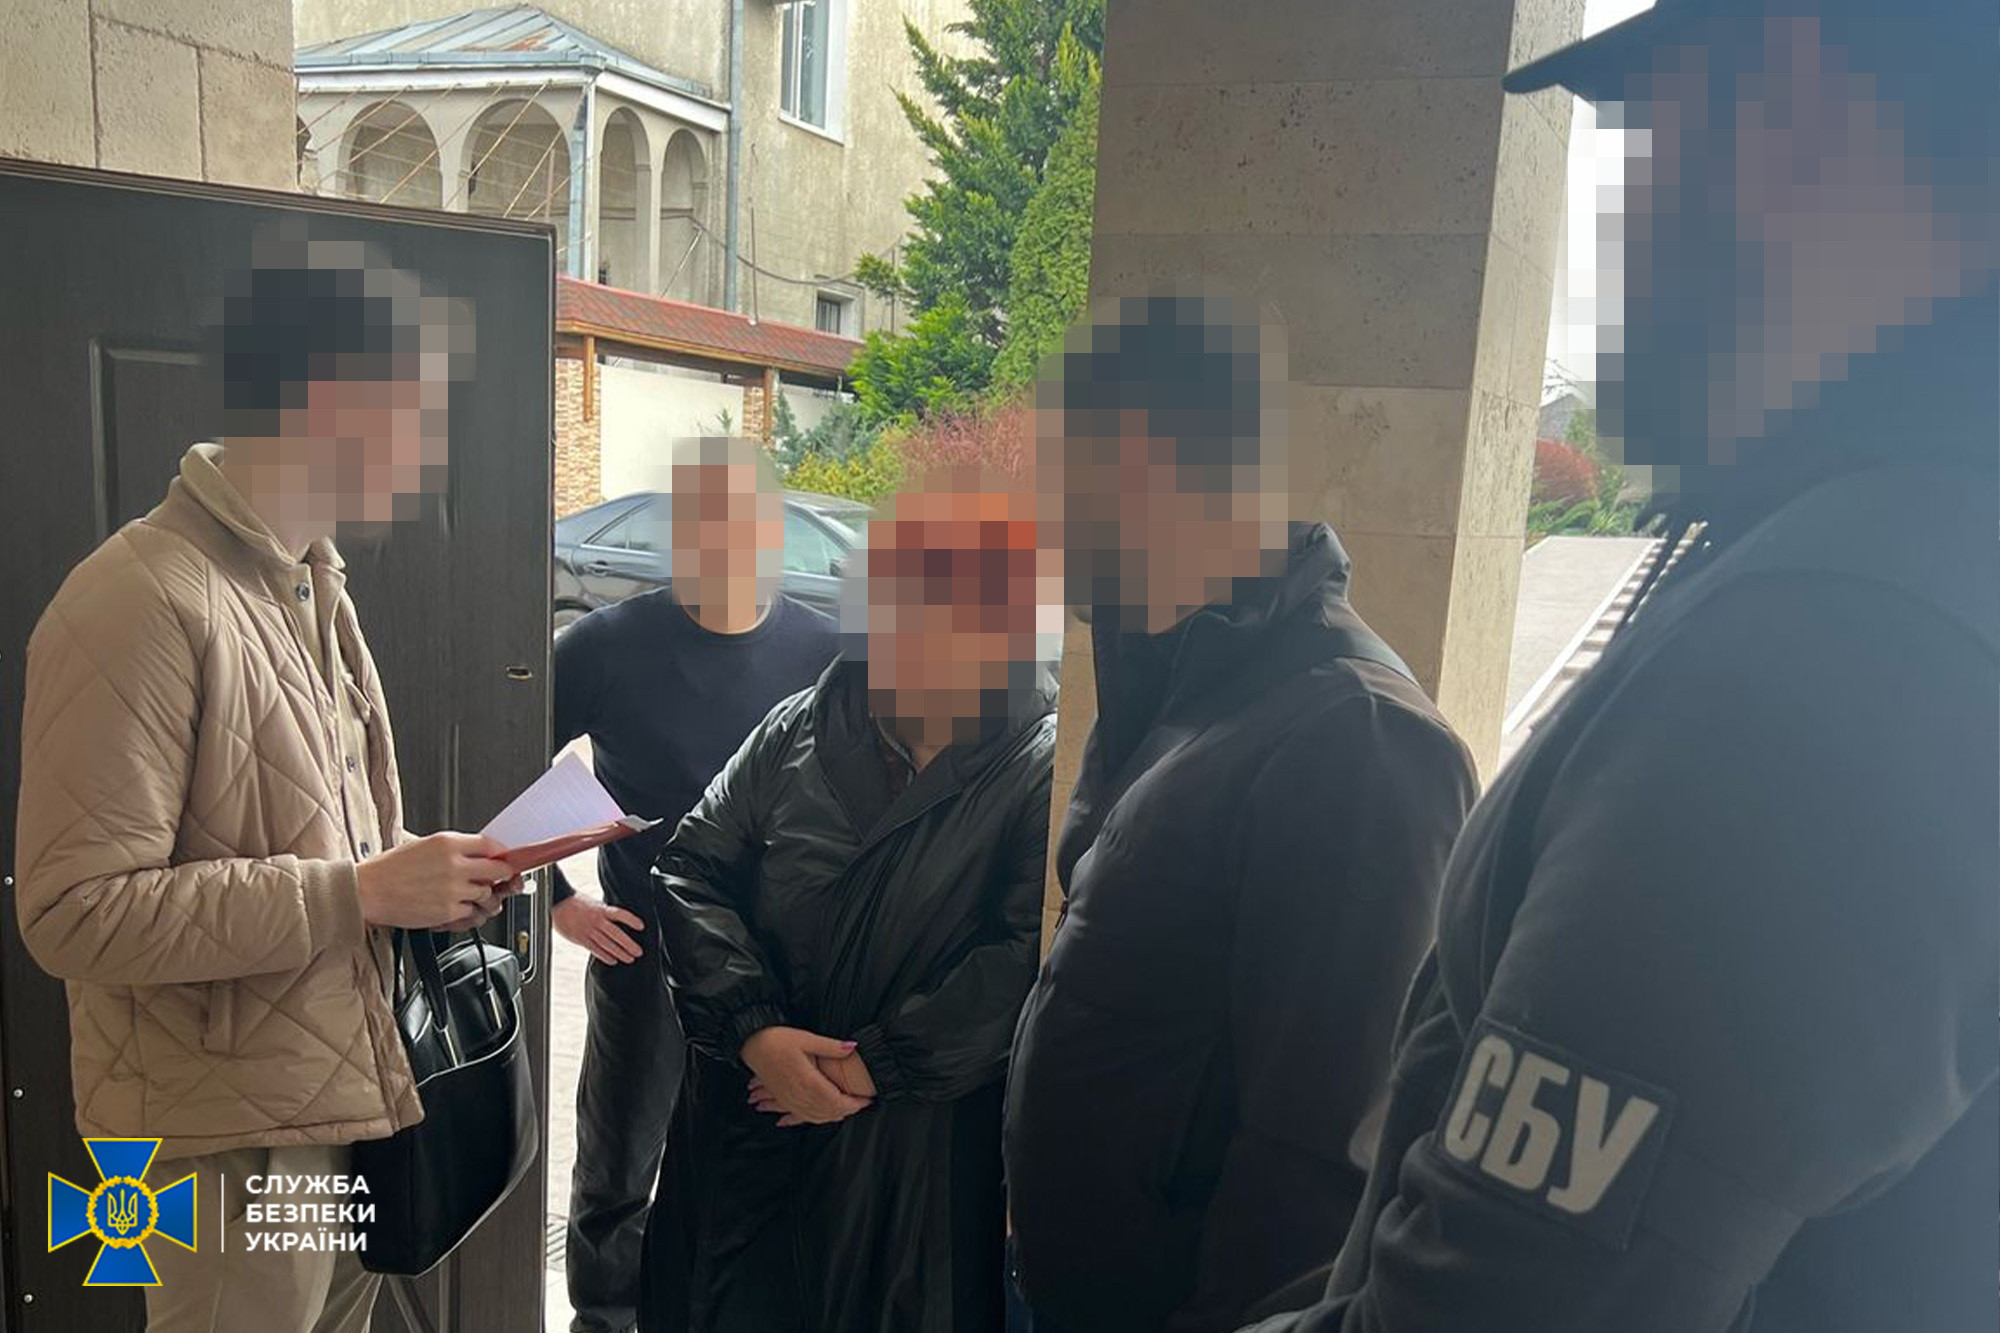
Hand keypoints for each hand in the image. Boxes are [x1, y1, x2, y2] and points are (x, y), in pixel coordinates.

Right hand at [355, 832, 518, 930]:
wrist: (368, 891)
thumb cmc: (389, 869)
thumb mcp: (422, 845)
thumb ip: (453, 848)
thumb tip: (477, 854)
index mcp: (448, 843)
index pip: (492, 845)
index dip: (500, 854)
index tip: (501, 860)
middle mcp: (455, 865)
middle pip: (499, 870)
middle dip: (500, 876)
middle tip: (496, 880)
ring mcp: (453, 889)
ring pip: (488, 894)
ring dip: (485, 898)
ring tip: (474, 897)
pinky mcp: (448, 911)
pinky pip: (472, 913)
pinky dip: (469, 913)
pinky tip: (459, 909)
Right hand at [552, 894, 644, 964]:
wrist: (558, 903)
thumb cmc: (577, 902)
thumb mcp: (595, 903)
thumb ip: (605, 912)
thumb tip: (618, 919)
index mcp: (601, 910)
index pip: (620, 914)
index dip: (631, 920)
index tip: (641, 926)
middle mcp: (596, 920)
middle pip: (616, 934)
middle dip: (628, 944)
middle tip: (639, 952)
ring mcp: (588, 930)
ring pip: (607, 944)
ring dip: (619, 952)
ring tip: (629, 959)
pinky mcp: (580, 938)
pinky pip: (594, 949)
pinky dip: (604, 956)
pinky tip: (612, 960)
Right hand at [741, 1027, 871, 1126]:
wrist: (751, 1044)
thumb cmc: (777, 1039)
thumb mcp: (807, 1038)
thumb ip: (831, 1046)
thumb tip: (852, 1047)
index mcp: (807, 1080)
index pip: (836, 1101)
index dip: (853, 1104)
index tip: (866, 1100)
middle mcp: (798, 1094)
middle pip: (827, 1112)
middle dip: (846, 1111)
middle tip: (860, 1105)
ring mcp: (789, 1099)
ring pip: (814, 1116)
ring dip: (832, 1116)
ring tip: (846, 1110)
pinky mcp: (782, 1098)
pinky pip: (800, 1115)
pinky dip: (813, 1118)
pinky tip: (817, 1118)